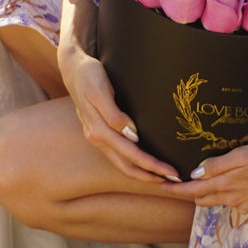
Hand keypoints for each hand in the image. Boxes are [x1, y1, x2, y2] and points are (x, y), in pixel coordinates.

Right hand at [58, 0, 180, 182]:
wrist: (72, 67)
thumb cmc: (89, 75)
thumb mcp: (100, 92)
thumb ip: (114, 115)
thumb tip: (131, 136)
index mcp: (99, 131)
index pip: (131, 156)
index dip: (151, 166)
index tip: (171, 172)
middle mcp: (98, 138)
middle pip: (127, 166)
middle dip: (150, 175)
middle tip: (174, 180)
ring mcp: (98, 137)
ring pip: (122, 163)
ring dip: (143, 172)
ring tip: (163, 176)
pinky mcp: (100, 132)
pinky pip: (118, 155)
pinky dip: (133, 163)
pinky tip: (145, 162)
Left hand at [158, 140, 247, 212]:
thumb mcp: (242, 155)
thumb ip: (217, 165)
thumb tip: (194, 174)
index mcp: (226, 186)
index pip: (193, 190)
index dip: (176, 189)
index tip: (160, 185)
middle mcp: (233, 199)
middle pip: (203, 199)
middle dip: (188, 193)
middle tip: (177, 182)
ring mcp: (246, 204)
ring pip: (219, 201)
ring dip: (207, 194)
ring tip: (201, 182)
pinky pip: (235, 203)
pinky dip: (226, 195)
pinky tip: (230, 185)